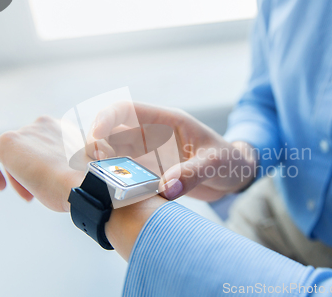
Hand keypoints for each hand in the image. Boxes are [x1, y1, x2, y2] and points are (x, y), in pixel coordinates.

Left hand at [0, 116, 85, 211]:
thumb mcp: (78, 168)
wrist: (84, 182)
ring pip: (11, 154)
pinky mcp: (7, 142)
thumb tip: (60, 174)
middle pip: (26, 149)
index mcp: (63, 128)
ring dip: (17, 176)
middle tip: (36, 194)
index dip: (42, 165)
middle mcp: (44, 125)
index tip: (47, 182)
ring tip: (28, 196)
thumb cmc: (84, 181)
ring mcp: (25, 132)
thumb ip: (66, 163)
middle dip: (29, 172)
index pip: (43, 144)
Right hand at [87, 102, 257, 201]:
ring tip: (101, 186)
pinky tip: (116, 197)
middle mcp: (152, 137)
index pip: (125, 111)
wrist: (237, 175)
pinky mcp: (151, 175)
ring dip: (105, 169)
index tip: (94, 138)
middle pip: (111, 135)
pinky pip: (128, 178)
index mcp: (165, 121)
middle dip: (96, 149)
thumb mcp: (215, 163)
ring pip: (115, 158)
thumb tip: (165, 190)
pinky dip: (118, 185)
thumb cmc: (230, 160)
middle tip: (94, 170)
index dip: (104, 119)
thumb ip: (192, 174)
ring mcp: (149, 157)